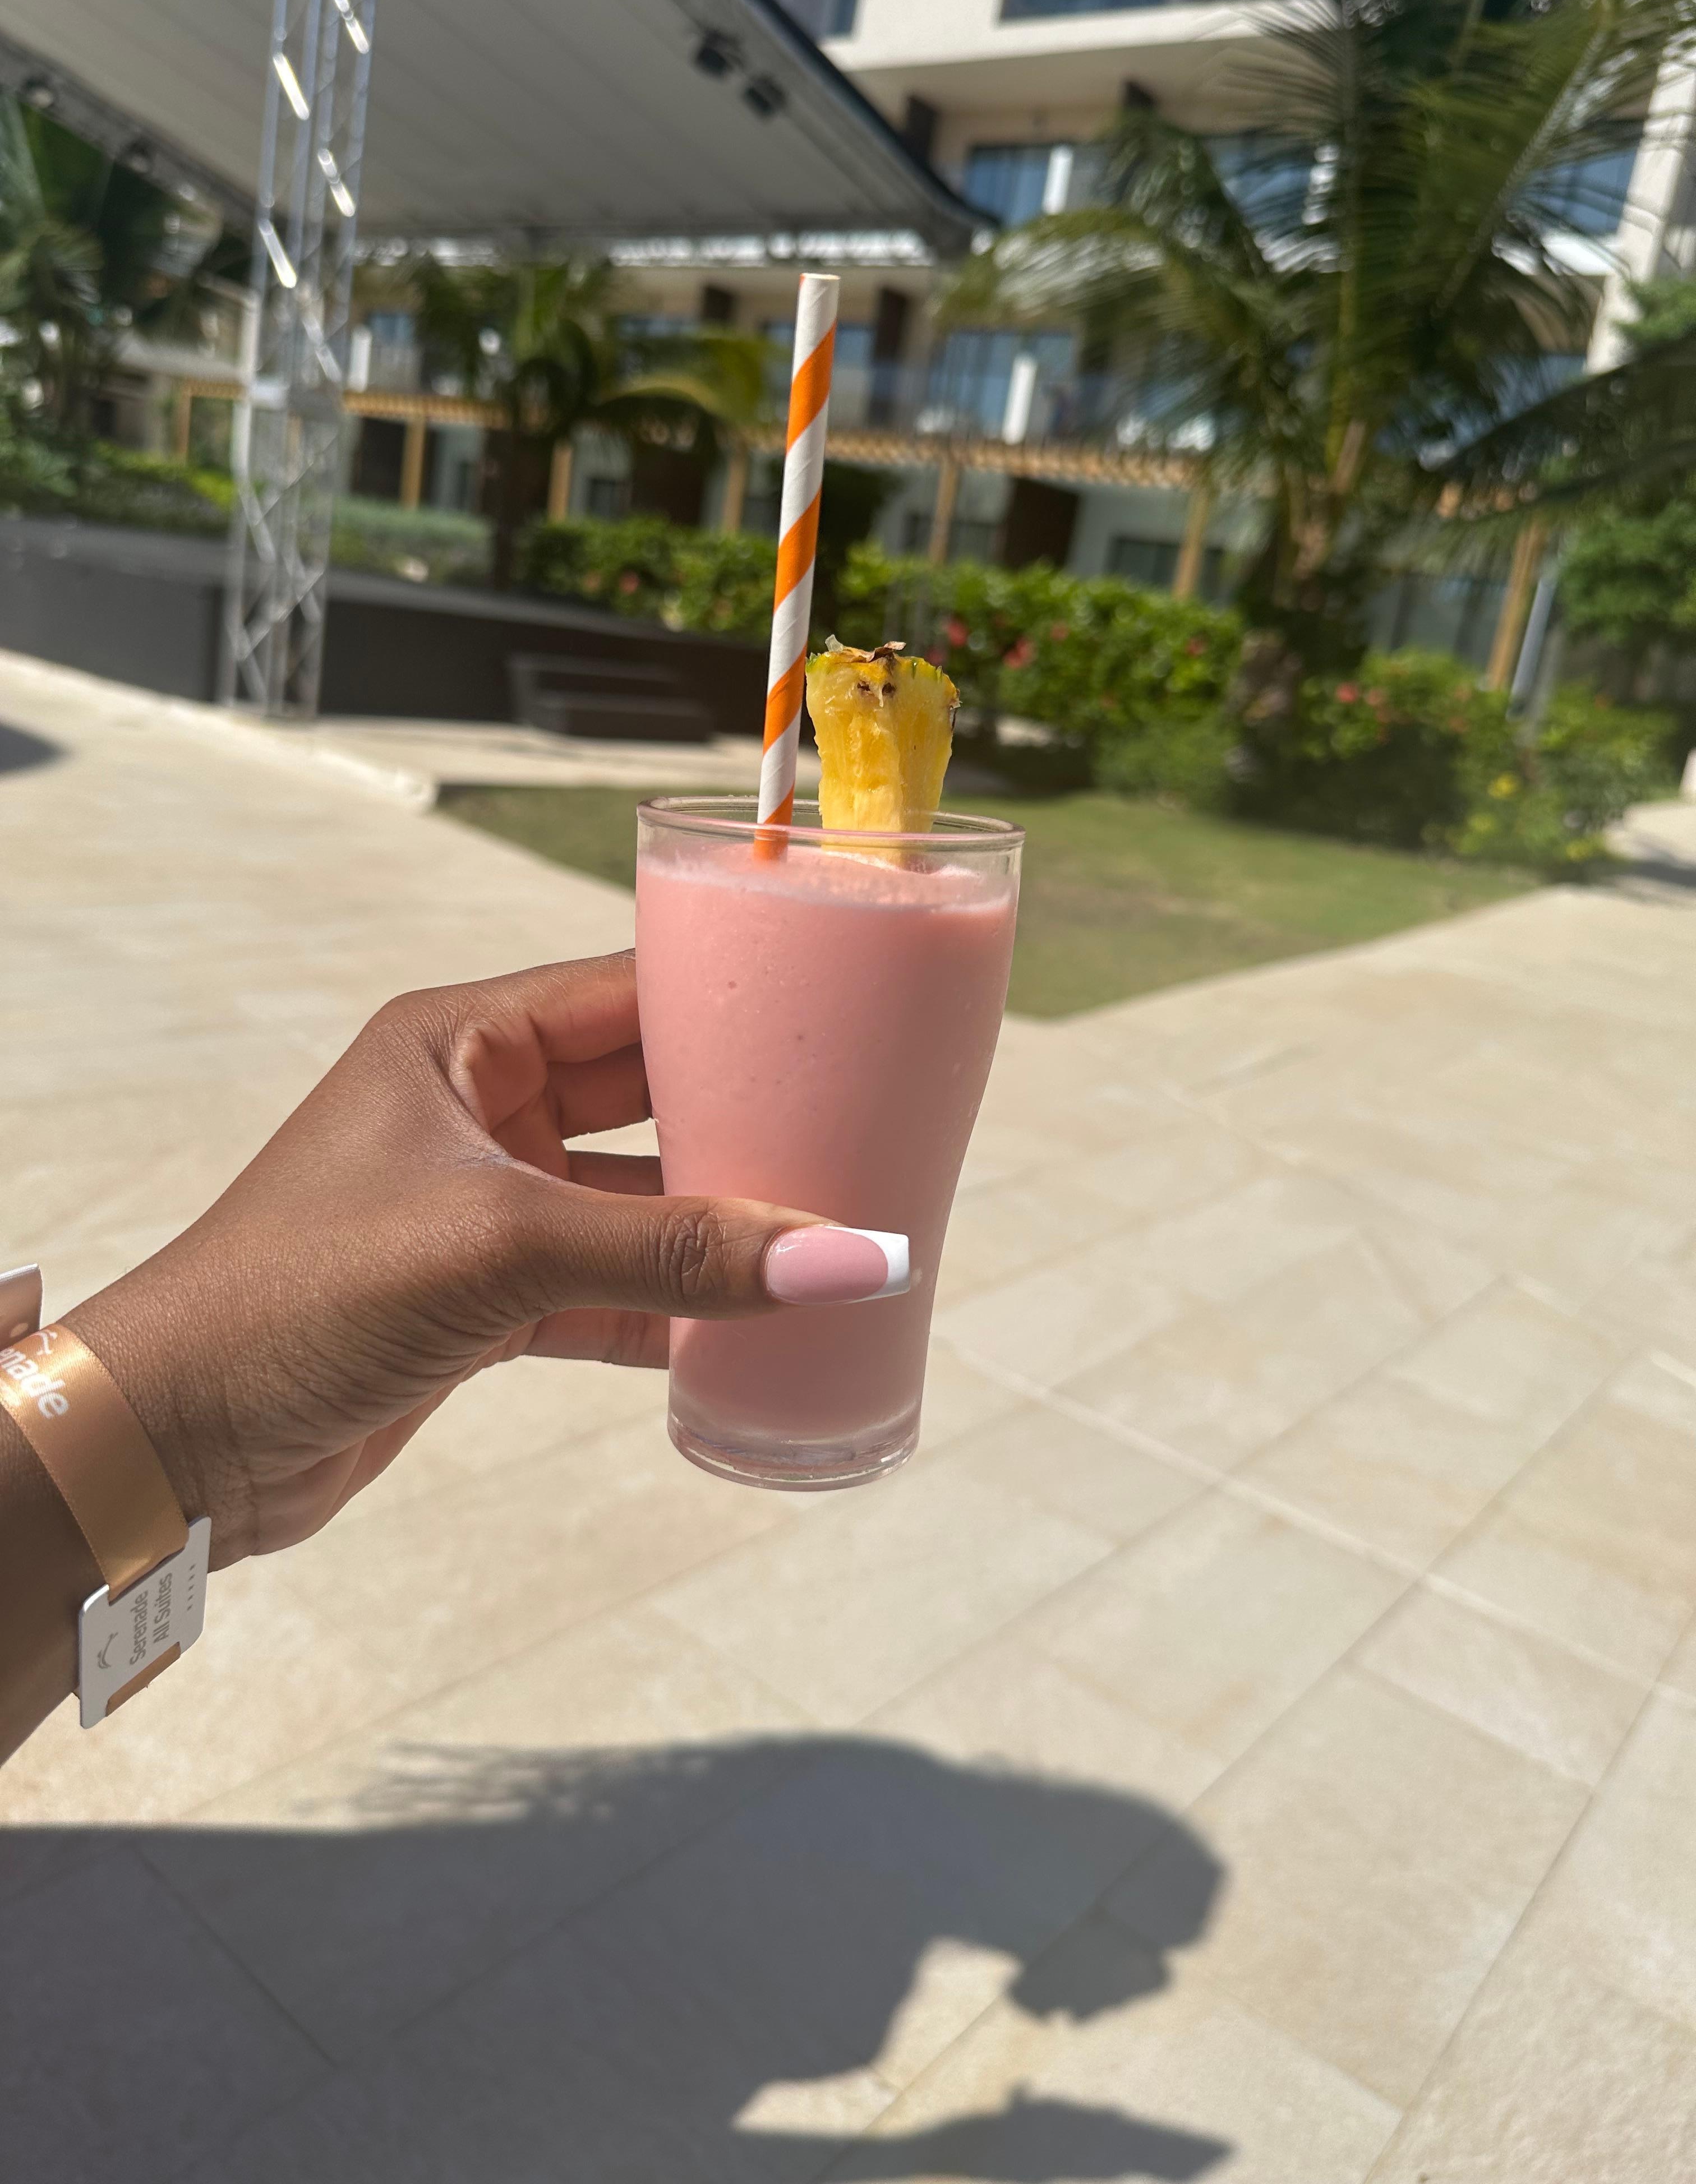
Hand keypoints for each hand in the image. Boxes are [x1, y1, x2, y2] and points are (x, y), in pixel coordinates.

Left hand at [62, 952, 829, 1567]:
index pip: (627, 992)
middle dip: (746, 1122)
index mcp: (460, 1041)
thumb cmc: (299, 1292)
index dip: (733, 1001)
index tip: (847, 1017)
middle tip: (865, 1134)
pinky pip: (608, 1291)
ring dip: (719, 1231)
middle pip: (646, 1097)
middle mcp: (475, 1111)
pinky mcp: (482, 1303)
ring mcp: (481, 1210)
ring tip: (833, 1237)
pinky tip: (754, 1330)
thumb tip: (851, 1256)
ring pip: (635, 1204)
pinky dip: (674, 1313)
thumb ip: (677, 1252)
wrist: (177, 1438)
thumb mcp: (501, 1249)